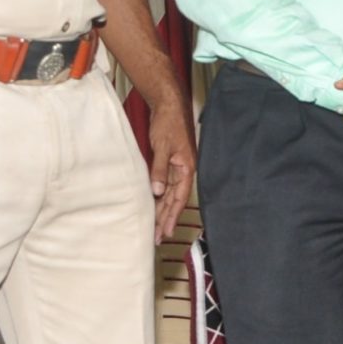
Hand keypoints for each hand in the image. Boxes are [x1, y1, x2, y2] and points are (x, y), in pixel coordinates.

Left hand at [145, 96, 197, 239]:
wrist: (168, 106)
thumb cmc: (168, 123)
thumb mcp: (162, 147)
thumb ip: (160, 170)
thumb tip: (157, 192)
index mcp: (187, 168)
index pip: (179, 197)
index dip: (172, 216)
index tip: (166, 231)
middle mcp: (184, 170)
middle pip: (175, 200)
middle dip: (167, 219)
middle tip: (158, 237)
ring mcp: (177, 167)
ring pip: (170, 195)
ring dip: (163, 211)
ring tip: (156, 228)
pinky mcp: (170, 163)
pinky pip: (166, 186)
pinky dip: (160, 198)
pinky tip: (155, 207)